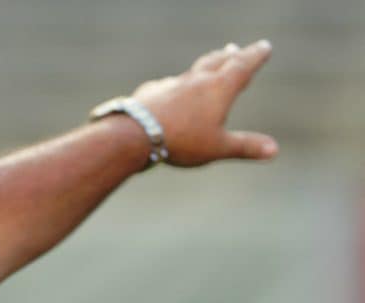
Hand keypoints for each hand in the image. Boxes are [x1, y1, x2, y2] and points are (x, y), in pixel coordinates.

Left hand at [133, 40, 277, 166]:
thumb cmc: (181, 141)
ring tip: (211, 62)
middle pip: (217, 61)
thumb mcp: (218, 147)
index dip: (256, 56)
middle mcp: (196, 81)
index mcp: (218, 89)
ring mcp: (172, 84)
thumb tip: (274, 150)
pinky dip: (177, 84)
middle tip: (237, 49)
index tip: (264, 46)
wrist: (134, 134)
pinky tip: (172, 87)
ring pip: (193, 70)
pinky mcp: (152, 91)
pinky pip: (169, 84)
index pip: (243, 66)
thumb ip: (245, 147)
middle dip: (231, 56)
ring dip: (205, 65)